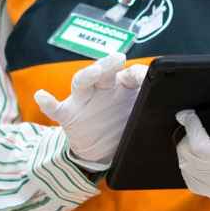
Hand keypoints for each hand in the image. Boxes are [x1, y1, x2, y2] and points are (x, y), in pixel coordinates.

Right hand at [34, 52, 147, 169]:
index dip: (136, 73)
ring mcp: (83, 101)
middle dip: (110, 63)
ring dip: (88, 74)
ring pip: (81, 82)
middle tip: (118, 58)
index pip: (128, 74)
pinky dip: (47, 102)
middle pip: (104, 71)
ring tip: (96, 70)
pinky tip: (41, 96)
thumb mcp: (138, 116)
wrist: (100, 152)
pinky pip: (55, 108)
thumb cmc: (122, 127)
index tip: (145, 75)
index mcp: (121, 88)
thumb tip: (167, 102)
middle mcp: (101, 89)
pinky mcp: (68, 115)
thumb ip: (149, 106)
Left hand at [174, 105, 209, 208]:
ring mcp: (206, 186)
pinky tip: (198, 154)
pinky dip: (187, 160)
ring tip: (199, 138)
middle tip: (198, 126)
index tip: (189, 114)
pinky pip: (185, 172)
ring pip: (183, 162)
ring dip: (186, 147)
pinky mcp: (201, 189)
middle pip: (186, 152)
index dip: (191, 126)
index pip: (198, 145)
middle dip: (188, 135)